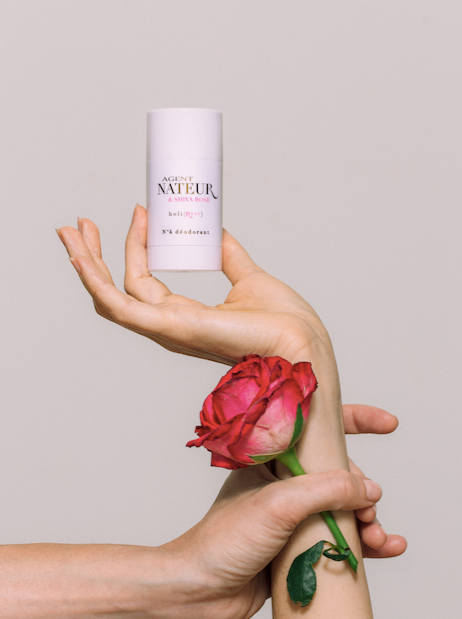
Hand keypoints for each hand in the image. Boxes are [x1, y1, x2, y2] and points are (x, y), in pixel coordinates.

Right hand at [57, 205, 331, 365]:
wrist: (300, 338)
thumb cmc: (280, 318)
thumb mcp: (247, 276)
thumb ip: (227, 254)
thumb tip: (214, 229)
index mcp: (183, 315)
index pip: (143, 281)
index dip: (134, 246)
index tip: (139, 210)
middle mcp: (168, 324)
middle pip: (116, 290)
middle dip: (94, 256)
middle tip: (79, 224)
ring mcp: (167, 328)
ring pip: (110, 297)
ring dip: (87, 264)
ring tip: (73, 230)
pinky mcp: (171, 327)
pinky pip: (121, 306)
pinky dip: (98, 282)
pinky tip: (84, 258)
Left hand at [161, 405, 404, 618]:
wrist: (202, 592)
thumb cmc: (224, 540)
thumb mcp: (278, 505)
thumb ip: (326, 490)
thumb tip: (368, 489)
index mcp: (271, 457)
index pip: (316, 427)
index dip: (354, 421)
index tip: (386, 423)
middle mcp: (283, 481)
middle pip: (337, 471)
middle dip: (362, 487)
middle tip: (368, 508)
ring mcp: (292, 513)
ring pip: (342, 506)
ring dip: (366, 518)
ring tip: (377, 536)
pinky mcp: (298, 543)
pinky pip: (339, 536)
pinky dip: (364, 542)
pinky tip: (385, 548)